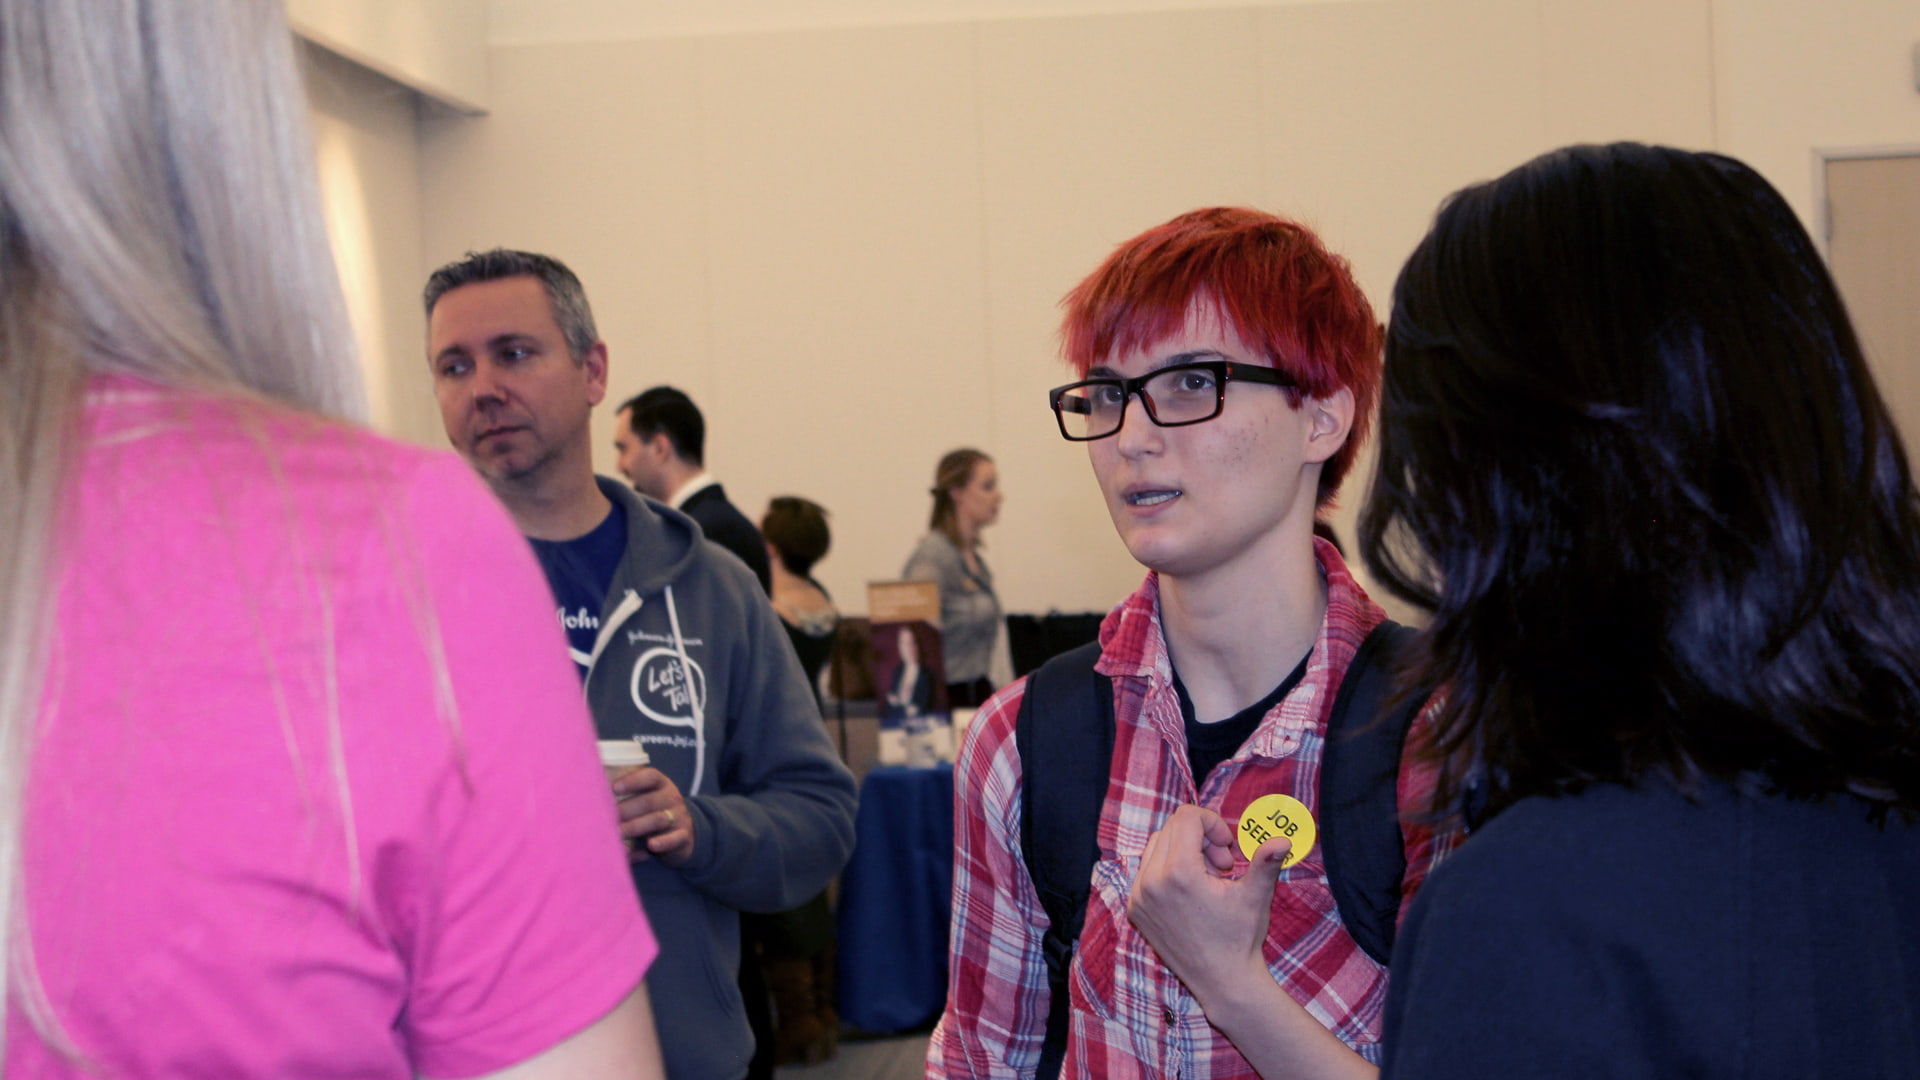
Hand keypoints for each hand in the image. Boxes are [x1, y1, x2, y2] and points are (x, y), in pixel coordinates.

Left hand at [611, 766, 695, 866]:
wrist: (684, 832)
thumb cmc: (652, 812)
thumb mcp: (645, 799)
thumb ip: (626, 795)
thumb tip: (592, 791)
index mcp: (661, 784)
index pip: (650, 777)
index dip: (632, 781)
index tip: (613, 788)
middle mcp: (671, 797)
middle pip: (649, 801)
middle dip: (626, 809)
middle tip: (606, 818)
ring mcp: (679, 817)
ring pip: (658, 820)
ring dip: (636, 827)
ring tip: (618, 833)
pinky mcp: (683, 836)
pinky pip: (675, 838)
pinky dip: (663, 842)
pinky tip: (651, 845)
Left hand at [1129, 804, 1290, 1011]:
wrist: (1222, 982)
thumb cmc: (1240, 938)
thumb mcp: (1255, 896)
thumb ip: (1266, 863)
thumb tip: (1283, 841)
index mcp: (1179, 872)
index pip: (1186, 817)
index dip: (1212, 823)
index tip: (1228, 848)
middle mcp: (1152, 881)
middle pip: (1171, 828)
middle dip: (1200, 838)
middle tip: (1222, 866)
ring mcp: (1139, 896)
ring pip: (1157, 846)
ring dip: (1184, 852)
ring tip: (1208, 879)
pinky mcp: (1135, 909)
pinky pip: (1146, 870)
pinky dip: (1168, 869)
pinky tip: (1191, 893)